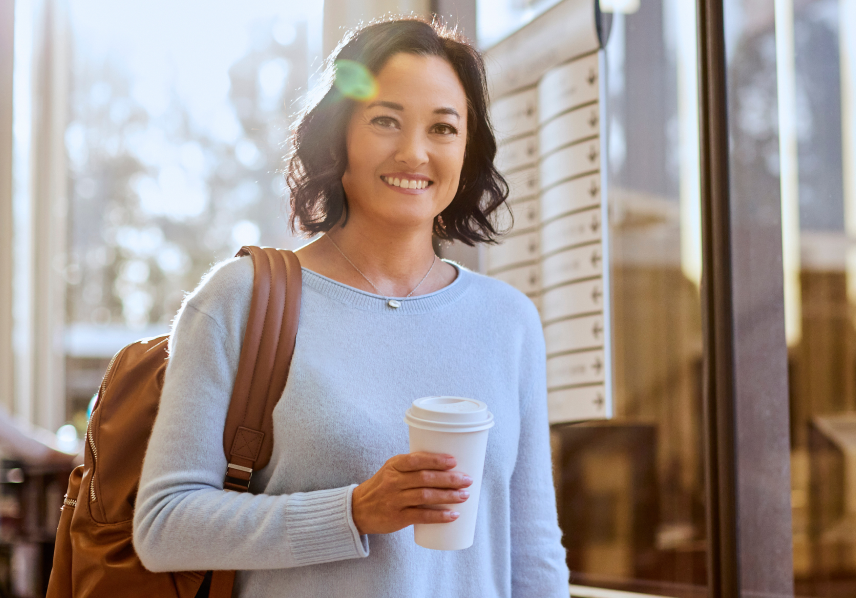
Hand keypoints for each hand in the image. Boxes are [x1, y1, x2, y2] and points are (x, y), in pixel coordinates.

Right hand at [351, 452, 472, 534]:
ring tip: (464, 496)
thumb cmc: (382, 486)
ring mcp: (395, 500)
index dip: (436, 460)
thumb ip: (413, 466)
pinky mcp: (397, 518)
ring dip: (448, 496)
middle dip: (449, 479)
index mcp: (394, 465)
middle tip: (467, 480)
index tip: (454, 461)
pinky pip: (421, 516)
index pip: (416, 460)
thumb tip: (446, 465)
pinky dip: (439, 516)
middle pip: (425, 478)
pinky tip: (452, 515)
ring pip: (426, 496)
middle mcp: (393, 481)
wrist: (358, 509)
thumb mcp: (391, 470)